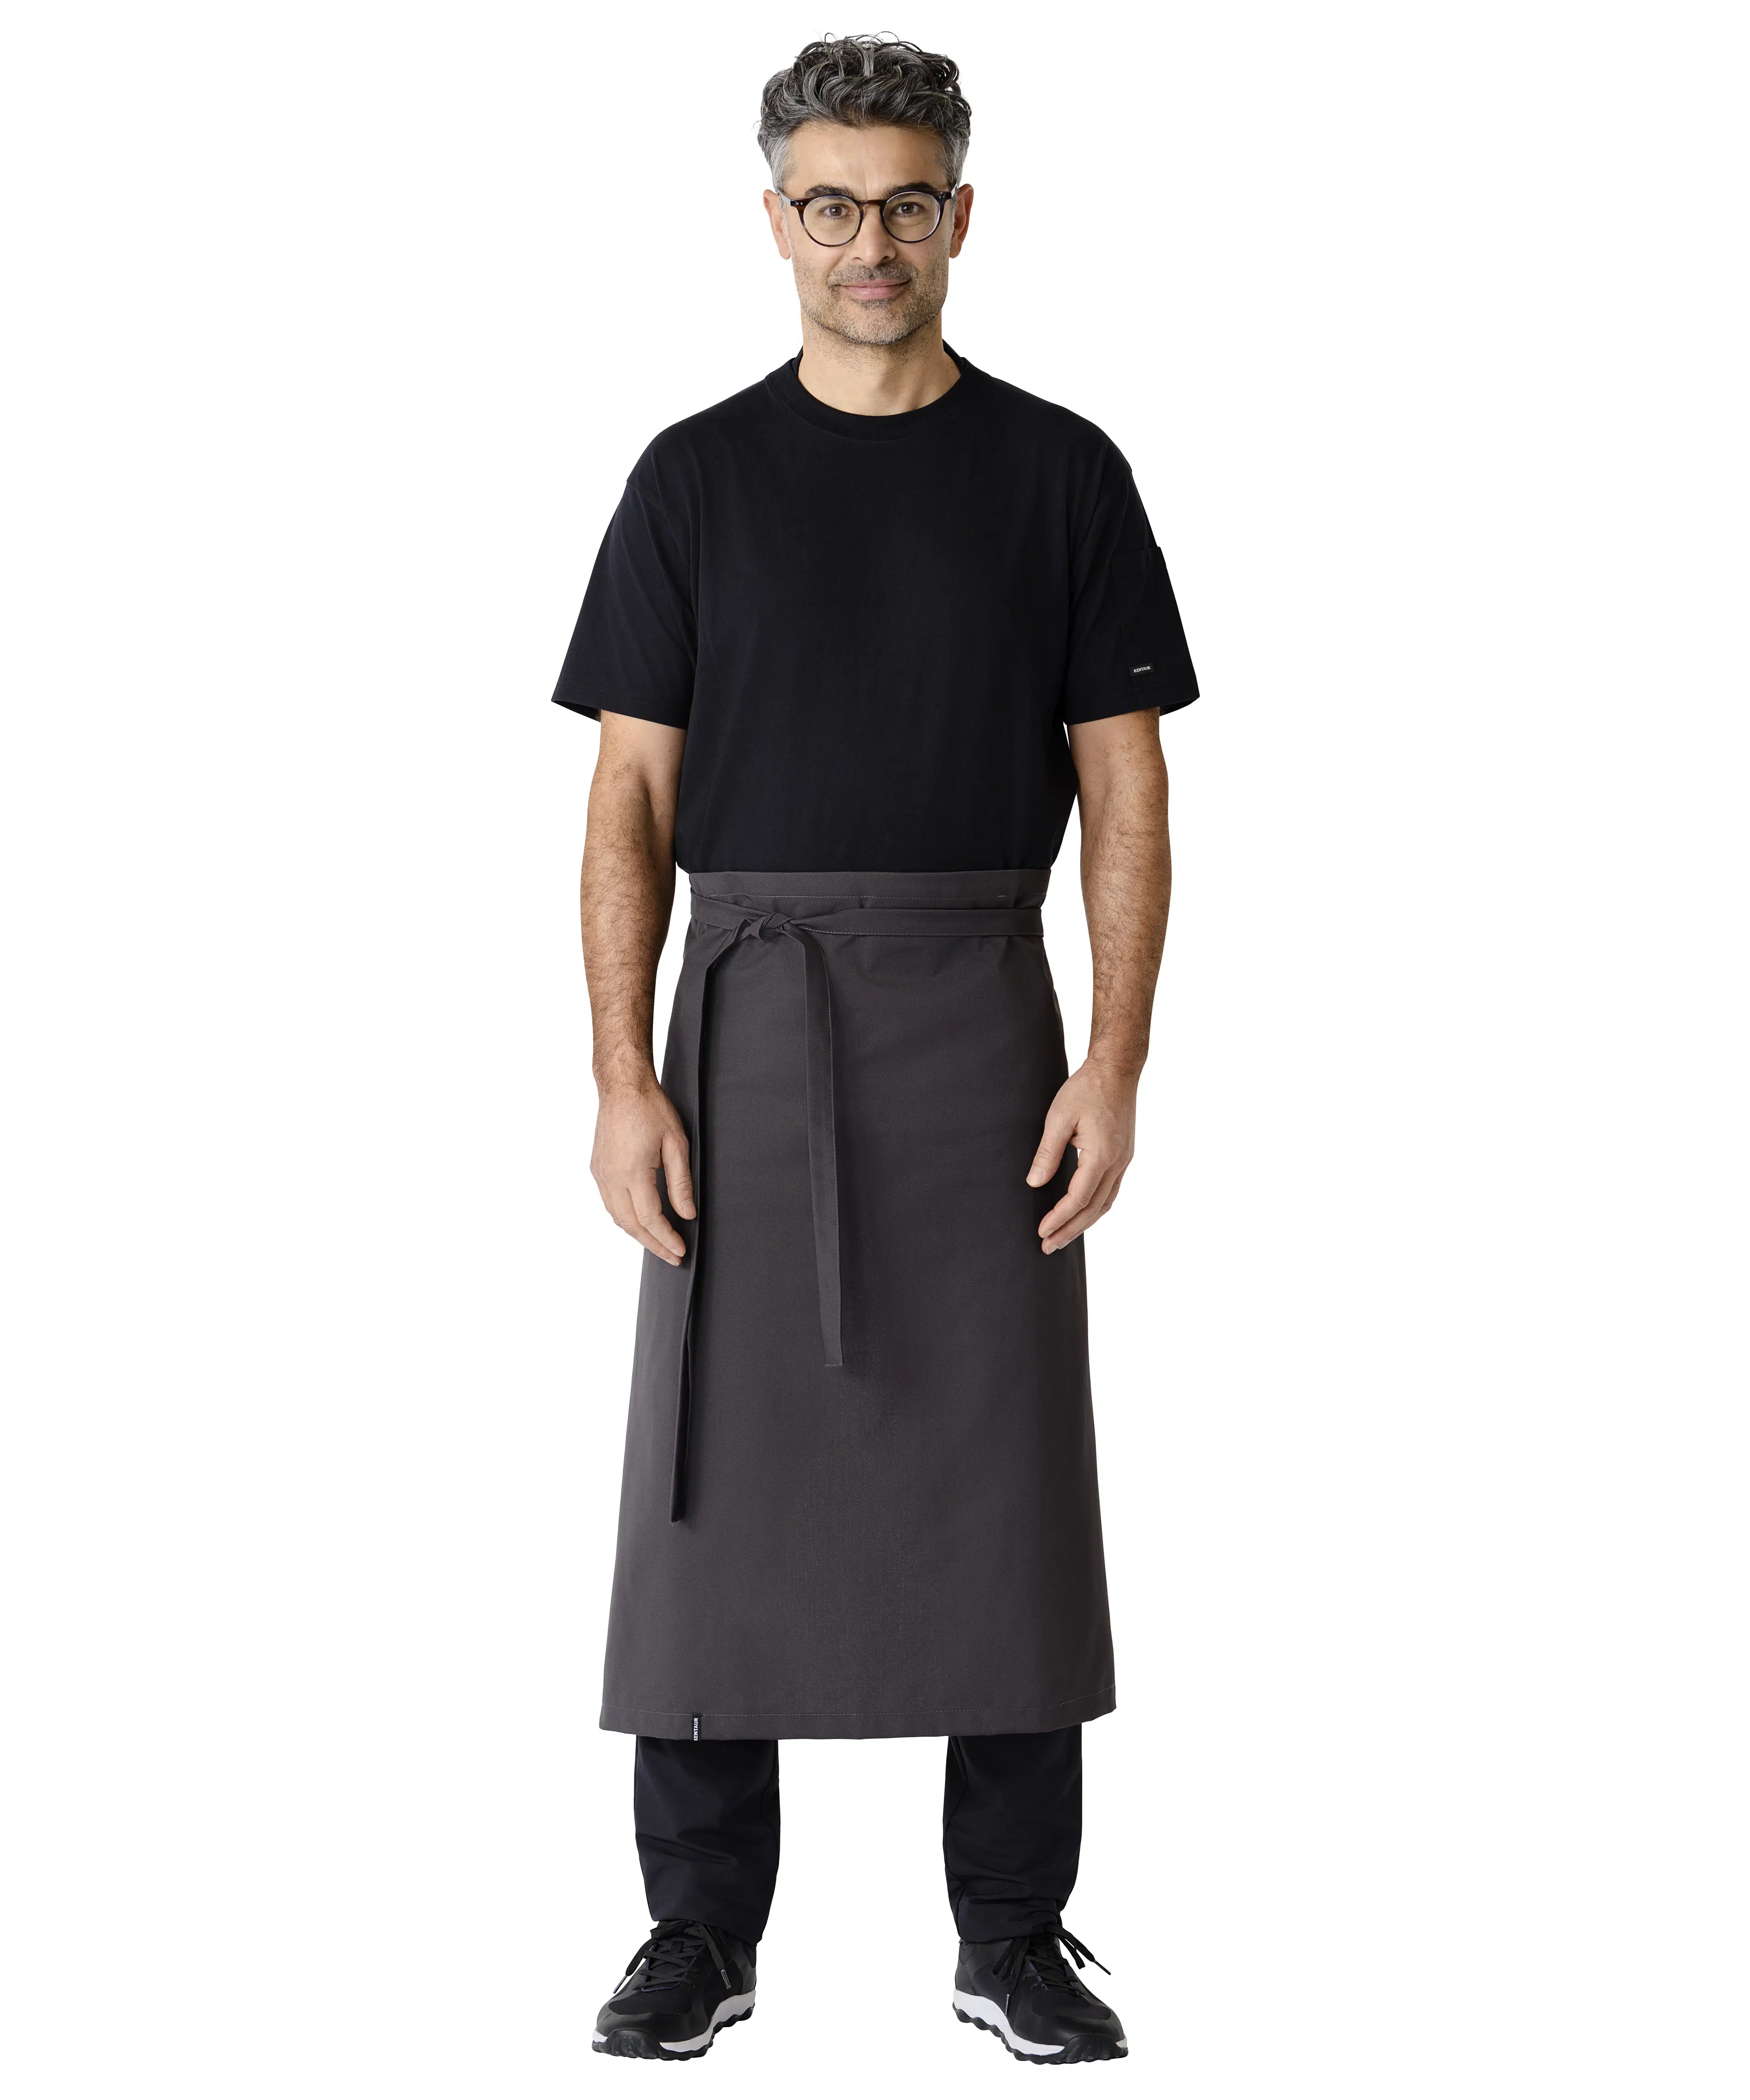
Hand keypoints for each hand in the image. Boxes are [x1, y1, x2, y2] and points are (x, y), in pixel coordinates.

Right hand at [590, 1078, 695, 1266]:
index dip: (666, 1238)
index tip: (680, 1250)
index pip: (650, 1218)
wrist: (623, 1087)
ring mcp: (602, 1174)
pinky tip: (640, 1221)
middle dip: (653, 1244)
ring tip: (659, 1244)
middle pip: (631, 1225)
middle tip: (672, 1256)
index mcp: (633, 1172)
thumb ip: (681, 1183)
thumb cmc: (651, 1109)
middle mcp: (612, 1177)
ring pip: (617, 1217)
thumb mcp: (677, 1144)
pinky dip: (625, 1218)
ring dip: (638, 1234)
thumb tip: (687, 1213)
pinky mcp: (598, 1168)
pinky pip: (610, 1203)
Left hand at [1026, 1061, 1137, 1253]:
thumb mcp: (1059, 1118)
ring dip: (1084, 1223)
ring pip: (1106, 1203)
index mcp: (1101, 1155)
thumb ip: (1047, 1153)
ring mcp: (1124, 1161)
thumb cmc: (1086, 1089)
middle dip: (1070, 1230)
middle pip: (1094, 1208)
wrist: (1116, 1070)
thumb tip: (1034, 1183)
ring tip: (1062, 1237)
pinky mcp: (1124, 1156)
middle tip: (1048, 1247)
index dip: (1059, 1218)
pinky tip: (1083, 1214)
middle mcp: (1117, 1163)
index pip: (1078, 1198)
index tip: (1041, 1231)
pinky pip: (1111, 1191)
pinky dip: (1096, 1208)